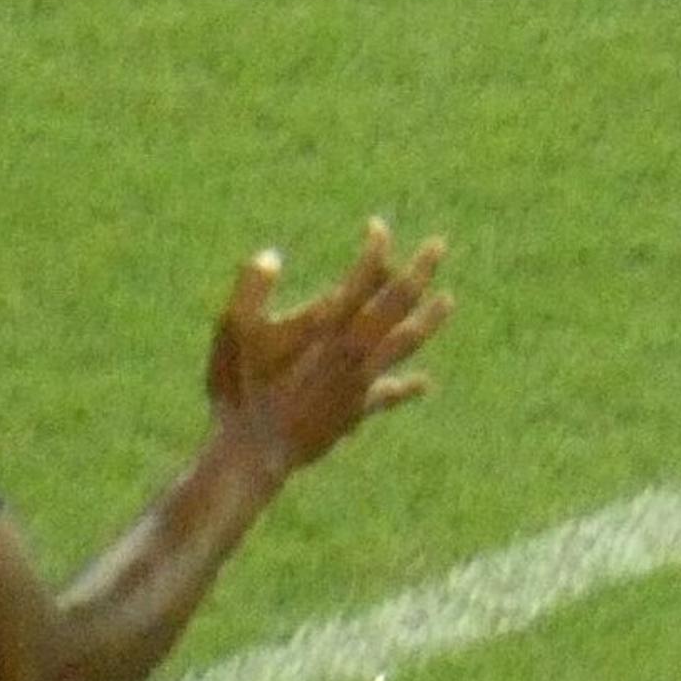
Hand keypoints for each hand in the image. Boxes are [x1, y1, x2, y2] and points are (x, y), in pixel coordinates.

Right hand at [203, 219, 451, 479]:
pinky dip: (408, 386)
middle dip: (420, 272)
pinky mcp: (357, 409)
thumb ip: (251, 289)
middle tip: (439, 245)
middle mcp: (353, 349)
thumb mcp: (233, 331)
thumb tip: (271, 254)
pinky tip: (425, 384)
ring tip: (448, 300)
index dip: (376, 249)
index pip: (364, 277)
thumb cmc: (240, 387)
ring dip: (428, 319)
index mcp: (327, 325)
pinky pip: (390, 393)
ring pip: (405, 343)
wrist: (253, 453)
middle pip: (398, 303)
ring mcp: (360, 381)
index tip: (379, 227)